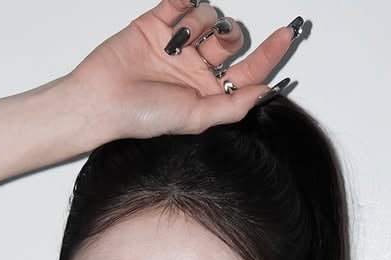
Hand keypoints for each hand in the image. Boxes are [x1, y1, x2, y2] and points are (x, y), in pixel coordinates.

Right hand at [67, 2, 303, 140]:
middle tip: (213, 43)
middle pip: (231, 38)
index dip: (270, 53)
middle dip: (228, 36)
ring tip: (176, 42)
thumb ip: (234, 106)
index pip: (249, 70)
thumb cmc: (144, 116)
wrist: (101, 100)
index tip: (288, 34)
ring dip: (198, 23)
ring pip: (208, 15)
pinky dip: (182, 0)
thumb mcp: (196, 118)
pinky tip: (175, 10)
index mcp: (210, 93)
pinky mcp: (158, 21)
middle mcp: (197, 67)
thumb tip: (267, 90)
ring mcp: (179, 43)